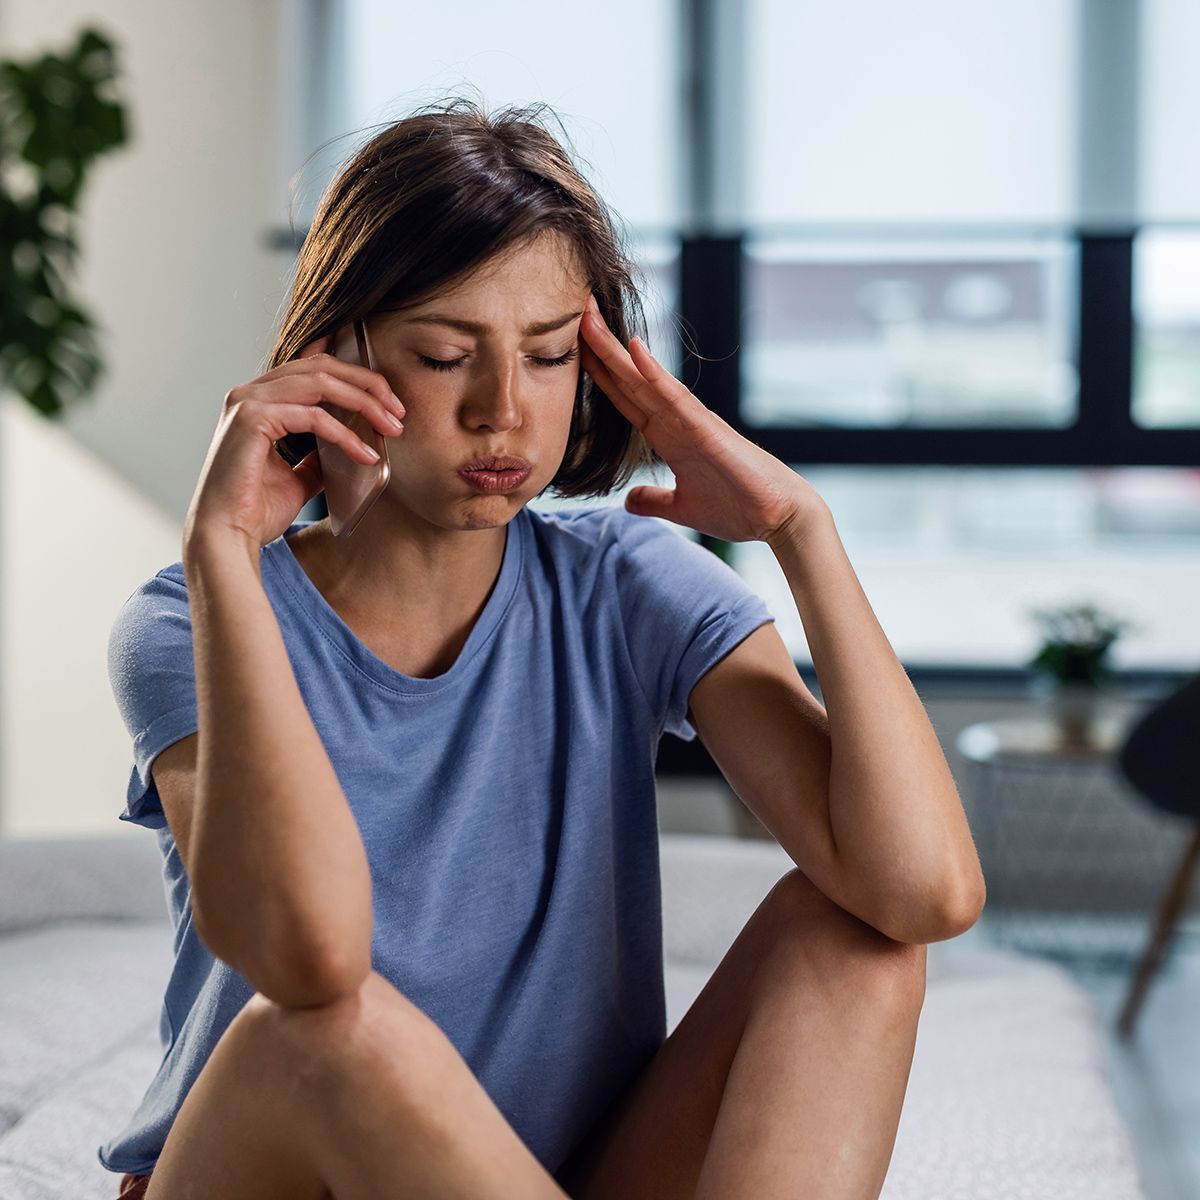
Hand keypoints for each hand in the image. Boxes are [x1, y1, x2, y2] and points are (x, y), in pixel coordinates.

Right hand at [182, 332, 407, 555]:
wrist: (226, 537)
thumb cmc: (255, 511)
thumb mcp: (298, 476)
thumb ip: (319, 455)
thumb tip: (351, 445)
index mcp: (259, 400)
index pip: (312, 367)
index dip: (354, 373)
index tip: (388, 397)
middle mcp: (250, 393)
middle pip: (321, 366)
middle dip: (367, 384)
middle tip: (399, 410)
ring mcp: (248, 402)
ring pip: (322, 383)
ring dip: (364, 403)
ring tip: (392, 426)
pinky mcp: (252, 419)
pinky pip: (314, 416)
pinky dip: (347, 435)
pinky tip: (367, 455)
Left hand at [578, 294, 825, 543]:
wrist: (778, 518)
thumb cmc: (738, 508)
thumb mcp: (682, 508)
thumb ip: (655, 501)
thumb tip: (629, 501)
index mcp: (667, 437)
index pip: (624, 398)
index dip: (598, 374)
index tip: (571, 349)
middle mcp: (675, 421)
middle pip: (628, 378)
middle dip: (600, 348)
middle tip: (573, 311)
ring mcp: (690, 421)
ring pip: (644, 378)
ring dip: (615, 349)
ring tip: (589, 317)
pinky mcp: (706, 429)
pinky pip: (674, 396)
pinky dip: (653, 372)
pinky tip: (632, 349)